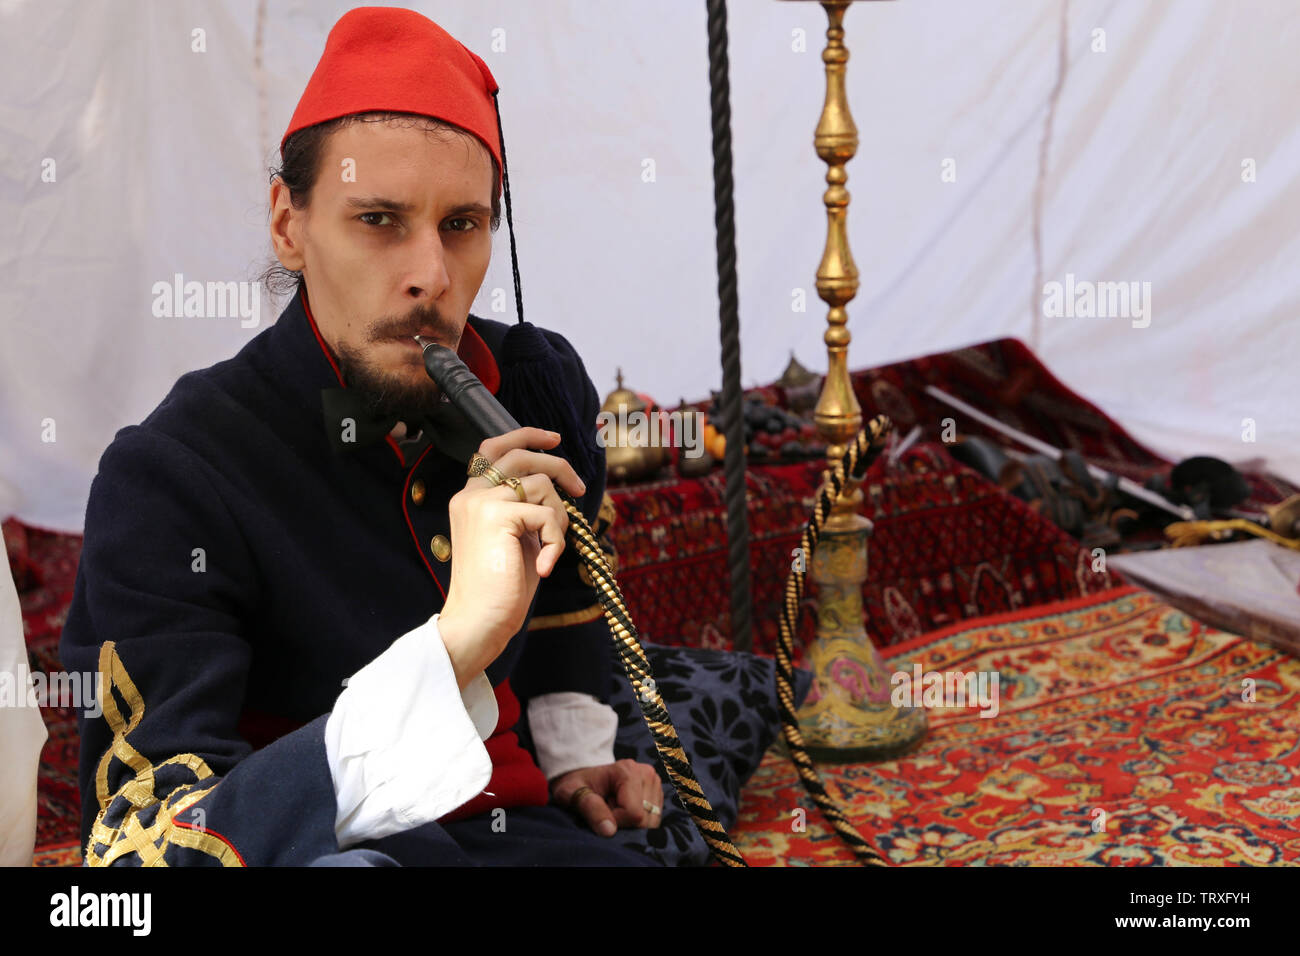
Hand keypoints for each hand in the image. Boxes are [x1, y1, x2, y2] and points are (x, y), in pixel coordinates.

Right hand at [438, 428, 586, 689]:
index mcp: (471, 498)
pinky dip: (556, 541)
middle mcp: (471, 494)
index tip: (554, 439)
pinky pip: (546, 515)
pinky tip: (544, 567)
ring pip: (540, 485)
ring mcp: (481, 502)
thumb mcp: (515, 538)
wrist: (479, 620)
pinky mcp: (497, 516)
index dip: (525, 435)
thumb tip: (558, 488)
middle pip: (521, 455)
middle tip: (579, 488)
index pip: (493, 448)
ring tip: (550, 549)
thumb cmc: (500, 588)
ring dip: (558, 517)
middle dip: (558, 465)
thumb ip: (526, 509)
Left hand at [550, 760, 664, 836]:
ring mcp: (654, 784)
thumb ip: (591, 809)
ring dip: (630, 824)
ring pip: (651, 823)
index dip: (616, 822)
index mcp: (628, 770)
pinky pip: (653, 821)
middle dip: (624, 824)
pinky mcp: (657, 794)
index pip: (634, 814)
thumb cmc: (575, 785)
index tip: (600, 813)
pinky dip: (636, 823)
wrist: (583, 778)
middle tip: (607, 809)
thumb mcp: (573, 793)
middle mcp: (647, 774)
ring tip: (614, 809)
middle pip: (645, 820)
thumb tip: (609, 831)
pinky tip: (623, 811)